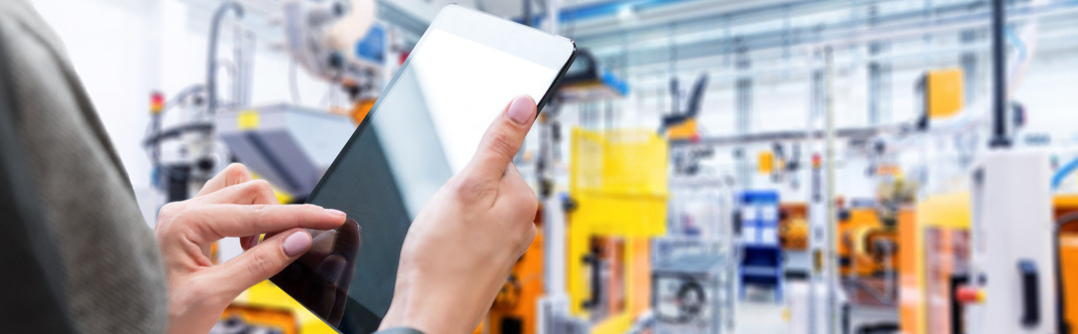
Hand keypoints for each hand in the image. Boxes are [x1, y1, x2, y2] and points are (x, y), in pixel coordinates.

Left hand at [154, 163, 347, 333]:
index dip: (300, 216)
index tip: (332, 217)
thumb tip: (298, 239)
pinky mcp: (187, 225)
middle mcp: (181, 210)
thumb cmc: (158, 317)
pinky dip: (246, 219)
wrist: (127, 328)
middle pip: (250, 189)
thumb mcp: (213, 296)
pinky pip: (226, 204)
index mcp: (183, 222)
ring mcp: (182, 215)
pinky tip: (245, 247)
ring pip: (238, 188)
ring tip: (259, 248)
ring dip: (260, 213)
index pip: (256, 213)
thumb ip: (259, 264)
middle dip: (277, 216)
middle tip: (289, 248)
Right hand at [379, 96, 539, 332]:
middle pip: (485, 181)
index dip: (466, 166)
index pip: (497, 156)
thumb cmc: (441, 259)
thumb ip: (497, 143)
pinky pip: (469, 231)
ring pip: (474, 207)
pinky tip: (441, 249)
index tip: (454, 187)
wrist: (429, 316)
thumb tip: (524, 102)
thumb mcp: (466, 186)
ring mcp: (507, 244)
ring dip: (453, 214)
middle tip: (443, 214)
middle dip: (459, 190)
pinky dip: (452, 235)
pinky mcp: (489, 261)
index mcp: (524, 199)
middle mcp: (523, 223)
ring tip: (440, 235)